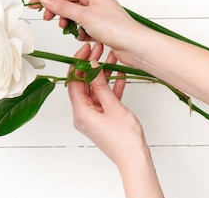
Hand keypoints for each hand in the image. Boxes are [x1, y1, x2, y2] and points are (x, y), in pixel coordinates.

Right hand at [29, 0, 144, 66]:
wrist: (135, 47)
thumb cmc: (116, 28)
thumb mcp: (84, 16)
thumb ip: (62, 7)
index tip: (34, 4)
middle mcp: (94, 1)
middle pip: (67, 2)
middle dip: (58, 11)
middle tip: (47, 17)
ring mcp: (96, 14)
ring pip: (73, 16)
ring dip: (69, 23)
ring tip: (69, 29)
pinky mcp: (99, 27)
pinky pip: (81, 27)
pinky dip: (79, 32)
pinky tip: (85, 37)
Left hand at [68, 42, 141, 164]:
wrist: (135, 159)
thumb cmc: (124, 139)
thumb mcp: (113, 106)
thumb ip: (101, 85)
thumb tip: (91, 68)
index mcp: (80, 112)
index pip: (73, 81)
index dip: (78, 63)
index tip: (86, 50)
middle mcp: (82, 114)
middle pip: (83, 84)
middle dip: (91, 65)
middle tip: (98, 49)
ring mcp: (92, 116)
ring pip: (94, 89)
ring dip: (103, 74)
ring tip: (110, 57)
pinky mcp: (102, 118)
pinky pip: (103, 98)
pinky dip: (109, 87)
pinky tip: (118, 75)